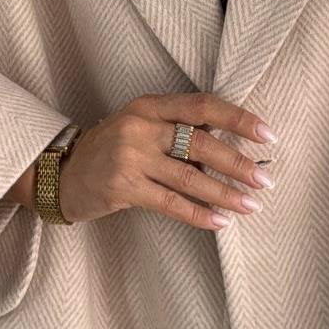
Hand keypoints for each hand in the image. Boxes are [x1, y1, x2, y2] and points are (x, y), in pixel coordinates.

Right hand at [56, 92, 275, 229]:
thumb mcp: (140, 125)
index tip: (268, 135)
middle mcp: (140, 126)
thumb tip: (232, 145)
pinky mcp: (123, 188)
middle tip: (265, 180)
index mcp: (149, 105)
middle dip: (238, 163)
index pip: (202, 106)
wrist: (61, 174)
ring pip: (190, 177)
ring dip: (226, 194)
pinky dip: (199, 214)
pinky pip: (171, 203)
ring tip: (252, 205)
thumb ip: (176, 129)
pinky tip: (221, 222)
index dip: (238, 118)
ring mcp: (130, 157)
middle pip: (200, 143)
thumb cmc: (110, 149)